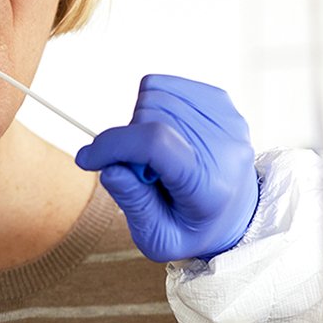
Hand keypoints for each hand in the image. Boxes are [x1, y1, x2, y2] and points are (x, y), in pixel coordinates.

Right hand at [75, 75, 257, 261]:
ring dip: (141, 123)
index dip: (113, 144)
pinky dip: (153, 105)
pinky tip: (164, 133)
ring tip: (155, 155)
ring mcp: (228, 121)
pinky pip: (167, 85)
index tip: (89, 160)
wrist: (234, 215)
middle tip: (140, 169)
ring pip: (156, 96)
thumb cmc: (191, 228)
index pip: (156, 143)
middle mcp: (226, 149)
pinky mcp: (223, 103)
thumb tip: (109, 167)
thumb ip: (134, 203)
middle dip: (129, 140)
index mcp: (209, 187)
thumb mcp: (158, 238)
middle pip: (151, 115)